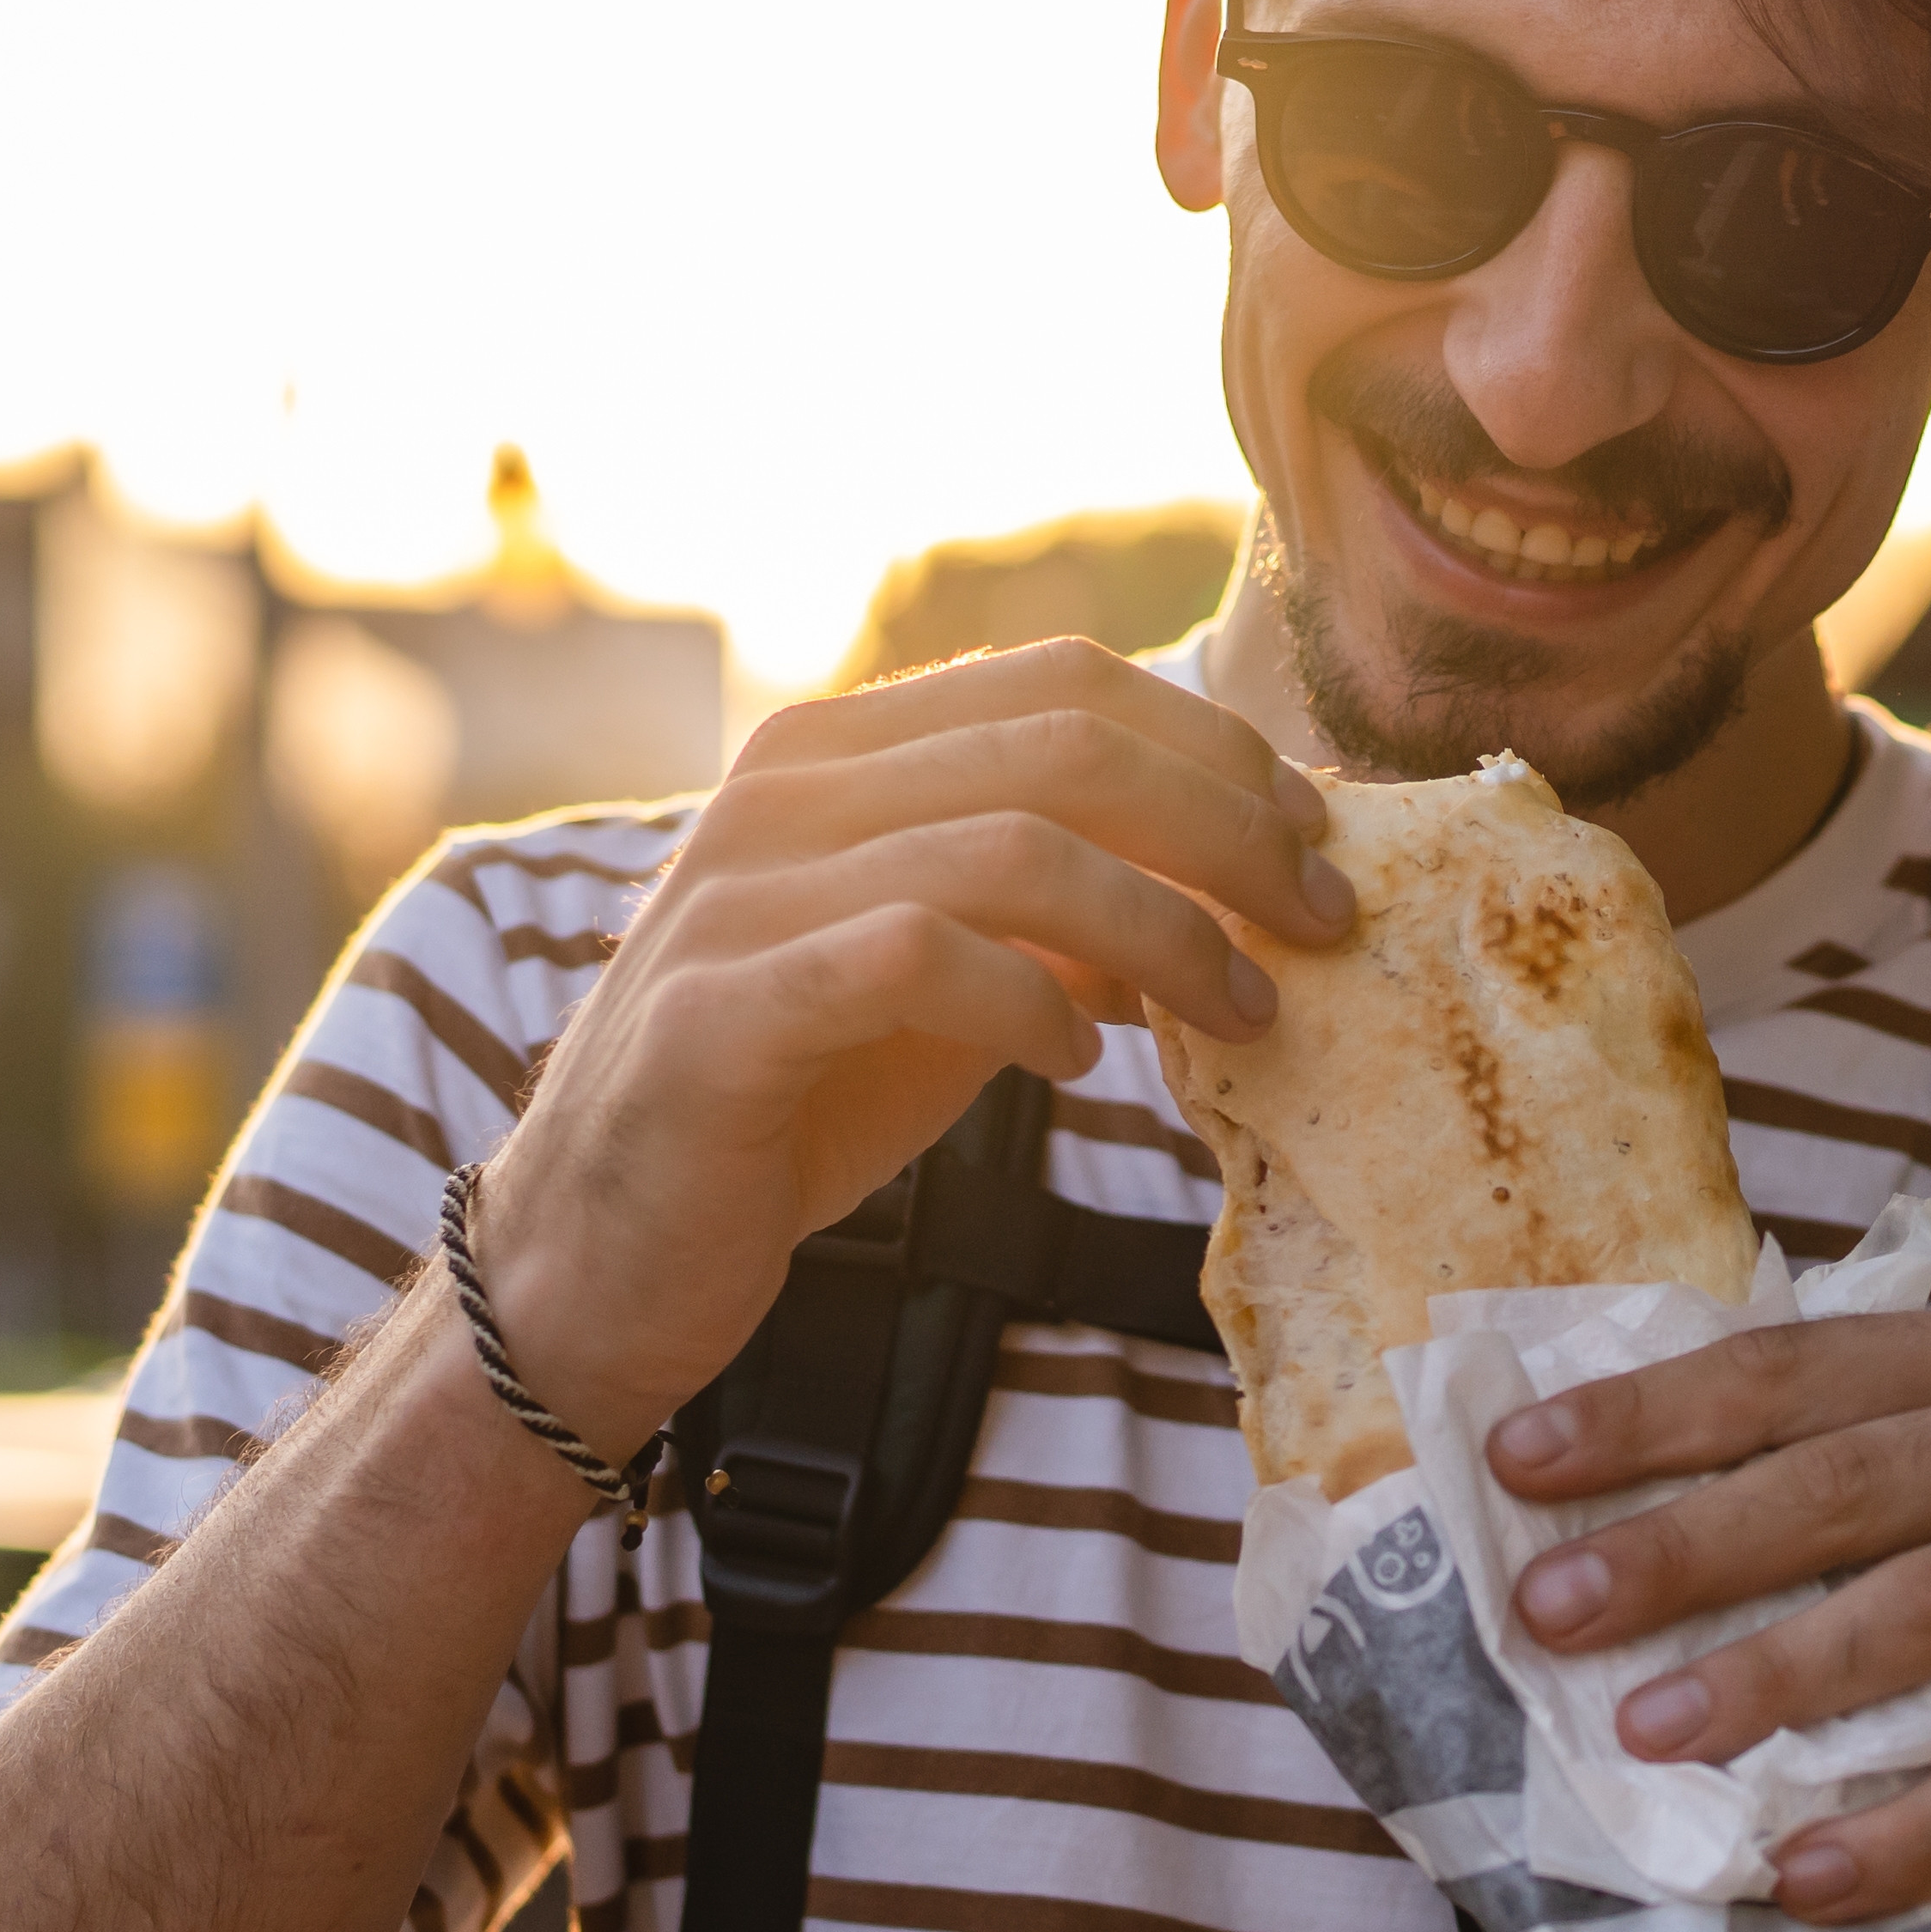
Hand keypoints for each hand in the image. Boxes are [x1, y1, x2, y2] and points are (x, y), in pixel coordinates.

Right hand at [470, 641, 1350, 1452]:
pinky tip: (1077, 1067)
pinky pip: (917, 957)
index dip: (1214, 748)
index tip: (1311, 837)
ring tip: (1239, 1012)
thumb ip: (1063, 916)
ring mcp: (743, 892)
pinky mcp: (724, 1009)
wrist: (610, 1248)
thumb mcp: (954, 983)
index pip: (1065, 683)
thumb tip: (1235, 889)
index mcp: (841, 752)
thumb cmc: (796, 1102)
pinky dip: (1029, 1005)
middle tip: (1320, 920)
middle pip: (1065, 745)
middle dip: (1226, 830)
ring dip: (1163, 931)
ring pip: (1013, 847)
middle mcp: (785, 791)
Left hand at [1480, 1296, 1930, 1931]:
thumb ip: (1834, 1486)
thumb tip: (1586, 1530)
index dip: (1656, 1414)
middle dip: (1686, 1548)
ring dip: (1774, 1678)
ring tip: (1647, 1737)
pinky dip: (1908, 1832)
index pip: (1805, 1368)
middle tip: (1550, 1610)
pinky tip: (1805, 1876)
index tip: (1518, 1467)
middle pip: (1856, 1483)